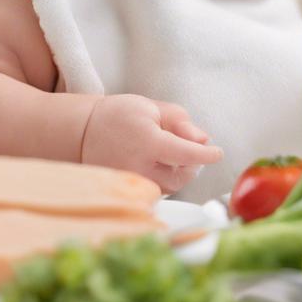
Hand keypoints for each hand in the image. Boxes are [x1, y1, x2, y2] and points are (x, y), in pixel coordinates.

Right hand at [81, 94, 222, 194]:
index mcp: (147, 142)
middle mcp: (139, 167)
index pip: (187, 153)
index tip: (218, 152)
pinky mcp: (128, 193)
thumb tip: (204, 140)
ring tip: (166, 153)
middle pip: (183, 174)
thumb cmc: (120, 116)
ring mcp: (132, 184)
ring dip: (179, 171)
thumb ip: (181, 122)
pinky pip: (157, 192)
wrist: (83, 134)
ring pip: (172, 187)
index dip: (206, 154)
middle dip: (192, 161)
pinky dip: (164, 180)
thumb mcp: (152, 108)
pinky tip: (156, 165)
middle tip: (185, 145)